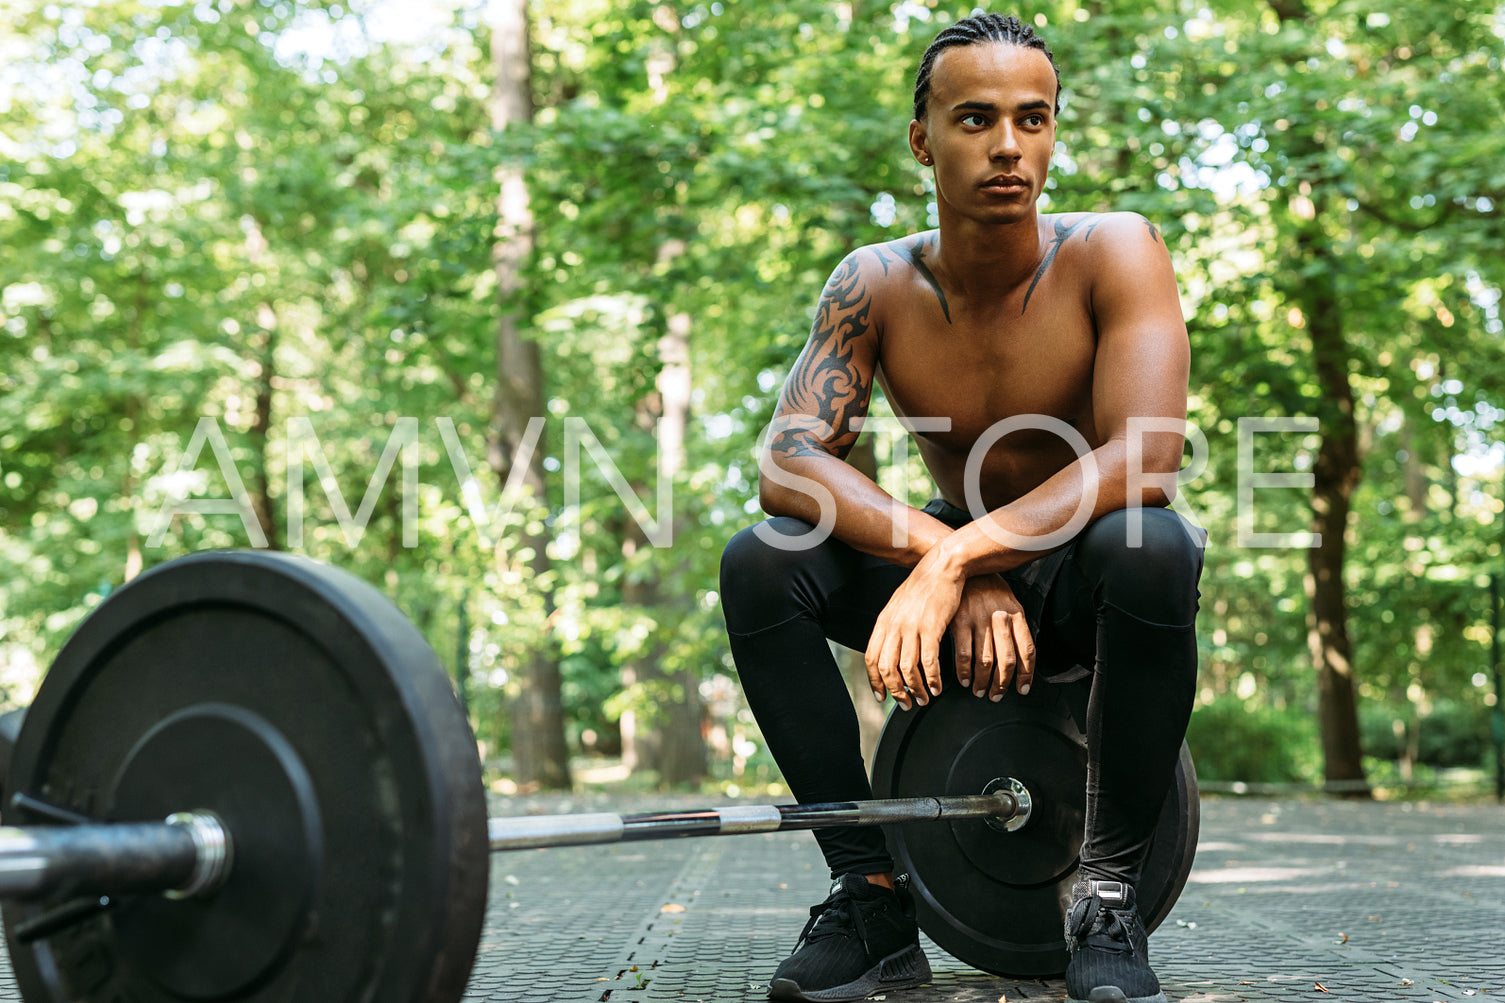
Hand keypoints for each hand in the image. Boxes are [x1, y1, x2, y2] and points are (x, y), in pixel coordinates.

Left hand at [864, 552, 963, 710]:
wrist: (941, 566)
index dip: (875, 681)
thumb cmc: (924, 587)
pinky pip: (928, 661)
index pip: (872, 658)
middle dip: (896, 692)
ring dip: (915, 689)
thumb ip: (893, 626)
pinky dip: (932, 679)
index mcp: (884, 622)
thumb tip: (890, 649)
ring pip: (907, 669)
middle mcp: (894, 626)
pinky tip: (938, 686)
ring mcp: (911, 627)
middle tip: (906, 704)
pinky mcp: (931, 627)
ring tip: (925, 699)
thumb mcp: (899, 605)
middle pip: (887, 668)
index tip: (882, 697)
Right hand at [951, 575, 1034, 700]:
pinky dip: (964, 672)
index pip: (1027, 651)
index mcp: (1016, 614)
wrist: (962, 565)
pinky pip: (963, 654)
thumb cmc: (986, 586)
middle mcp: (1000, 618)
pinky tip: (964, 679)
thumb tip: (1021, 657)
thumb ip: (1016, 626)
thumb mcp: (1008, 600)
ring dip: (983, 682)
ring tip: (980, 691)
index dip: (1026, 675)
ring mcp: (979, 620)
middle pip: (1007, 660)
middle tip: (996, 696)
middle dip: (1002, 684)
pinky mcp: (959, 621)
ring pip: (985, 661)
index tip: (1022, 689)